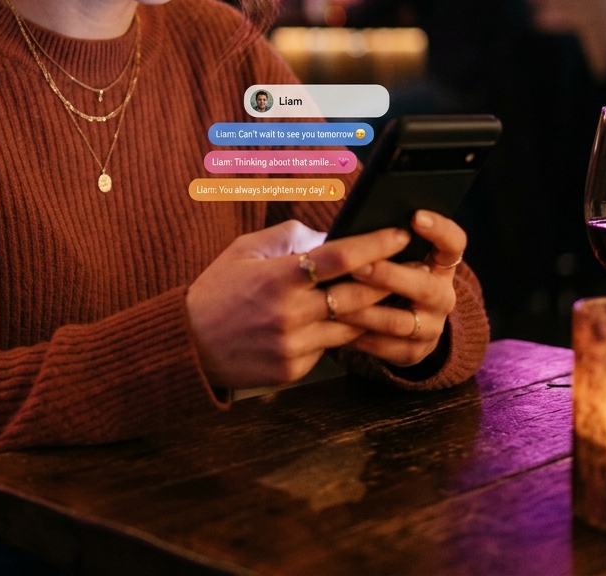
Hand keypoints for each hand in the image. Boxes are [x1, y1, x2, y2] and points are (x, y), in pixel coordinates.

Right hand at [186, 221, 412, 388]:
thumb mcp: (245, 249)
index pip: (337, 257)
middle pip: (356, 295)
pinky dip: (345, 333)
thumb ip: (289, 237)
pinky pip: (331, 348)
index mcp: (277, 277)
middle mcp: (289, 313)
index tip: (398, 234)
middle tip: (416, 266)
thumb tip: (329, 235)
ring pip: (352, 326)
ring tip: (401, 295)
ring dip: (378, 312)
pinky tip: (361, 322)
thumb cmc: (218, 289)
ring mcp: (293, 345)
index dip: (373, 244)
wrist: (189, 343)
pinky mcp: (294, 370)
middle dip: (390, 279)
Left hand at [341, 210, 465, 367]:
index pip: (453, 243)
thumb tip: (354, 222)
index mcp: (441, 265)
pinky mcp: (414, 352)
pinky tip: (337, 324)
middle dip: (389, 276)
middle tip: (358, 266)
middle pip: (425, 287)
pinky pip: (386, 347)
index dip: (439, 230)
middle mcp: (442, 296)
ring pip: (399, 321)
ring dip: (366, 310)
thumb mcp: (396, 257)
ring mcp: (432, 327)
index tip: (415, 216)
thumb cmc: (389, 275)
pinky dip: (359, 336)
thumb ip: (383, 242)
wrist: (405, 324)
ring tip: (336, 300)